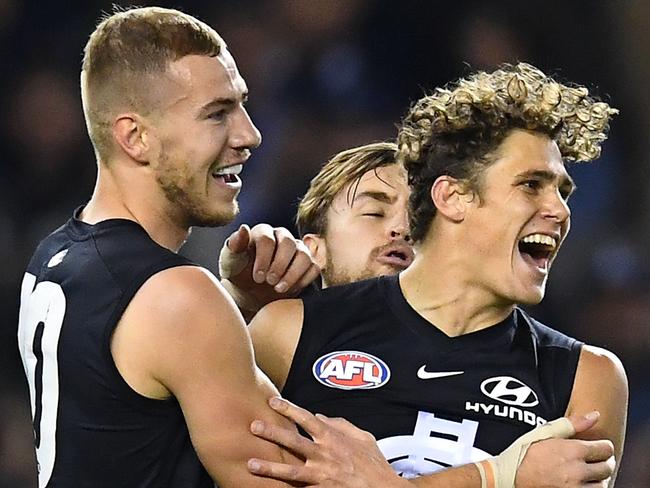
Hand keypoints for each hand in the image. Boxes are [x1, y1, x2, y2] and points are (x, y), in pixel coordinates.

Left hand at [219, 224, 319, 312]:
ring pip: (304, 255)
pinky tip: (290, 290)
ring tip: (279, 289)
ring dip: (293, 274)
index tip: (258, 277)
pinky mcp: (308, 263)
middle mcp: (282, 236)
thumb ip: (234, 245)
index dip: (263, 259)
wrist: (251, 292)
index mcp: (262, 232)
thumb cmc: (239, 273)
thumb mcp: (231, 262)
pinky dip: (303, 280)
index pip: (267, 239)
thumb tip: (243, 229)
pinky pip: (314, 268)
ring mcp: (297, 249)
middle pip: (288, 244)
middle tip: (269, 282)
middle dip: (279, 266)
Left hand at [247, 397, 409, 487]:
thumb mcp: (362, 436)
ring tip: (251, 464)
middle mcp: (324, 455)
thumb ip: (341, 424)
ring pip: (291, 471)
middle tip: (252, 426)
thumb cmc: (374, 463)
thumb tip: (320, 417)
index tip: (273, 401)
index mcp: (333, 438)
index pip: (306, 418)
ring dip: (270, 467)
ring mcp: (322, 476)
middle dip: (271, 433)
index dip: (289, 408)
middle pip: (293, 441)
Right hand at [515, 412, 614, 487]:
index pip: (606, 449)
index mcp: (573, 450)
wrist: (510, 476)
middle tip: (594, 460)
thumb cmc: (525, 453)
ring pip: (602, 485)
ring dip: (598, 479)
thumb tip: (595, 415)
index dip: (603, 446)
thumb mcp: (545, 432)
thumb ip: (573, 423)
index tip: (597, 447)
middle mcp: (577, 470)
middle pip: (607, 467)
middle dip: (603, 462)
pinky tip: (580, 483)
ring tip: (587, 473)